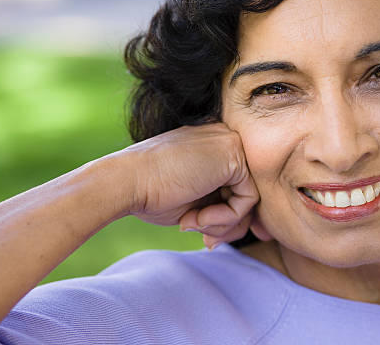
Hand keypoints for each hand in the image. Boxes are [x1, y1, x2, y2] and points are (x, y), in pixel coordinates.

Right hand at [121, 123, 271, 247]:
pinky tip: (197, 218)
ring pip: (250, 198)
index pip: (237, 186)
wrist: (125, 182)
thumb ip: (223, 209)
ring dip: (224, 224)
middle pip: (246, 192)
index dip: (230, 218)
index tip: (211, 239)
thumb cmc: (150, 194)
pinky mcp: (234, 154)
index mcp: (212, 145)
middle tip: (206, 241)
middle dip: (229, 225)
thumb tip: (254, 230)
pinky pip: (248, 199)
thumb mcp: (195, 204)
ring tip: (193, 225)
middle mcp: (224, 138)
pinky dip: (225, 218)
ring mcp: (230, 142)